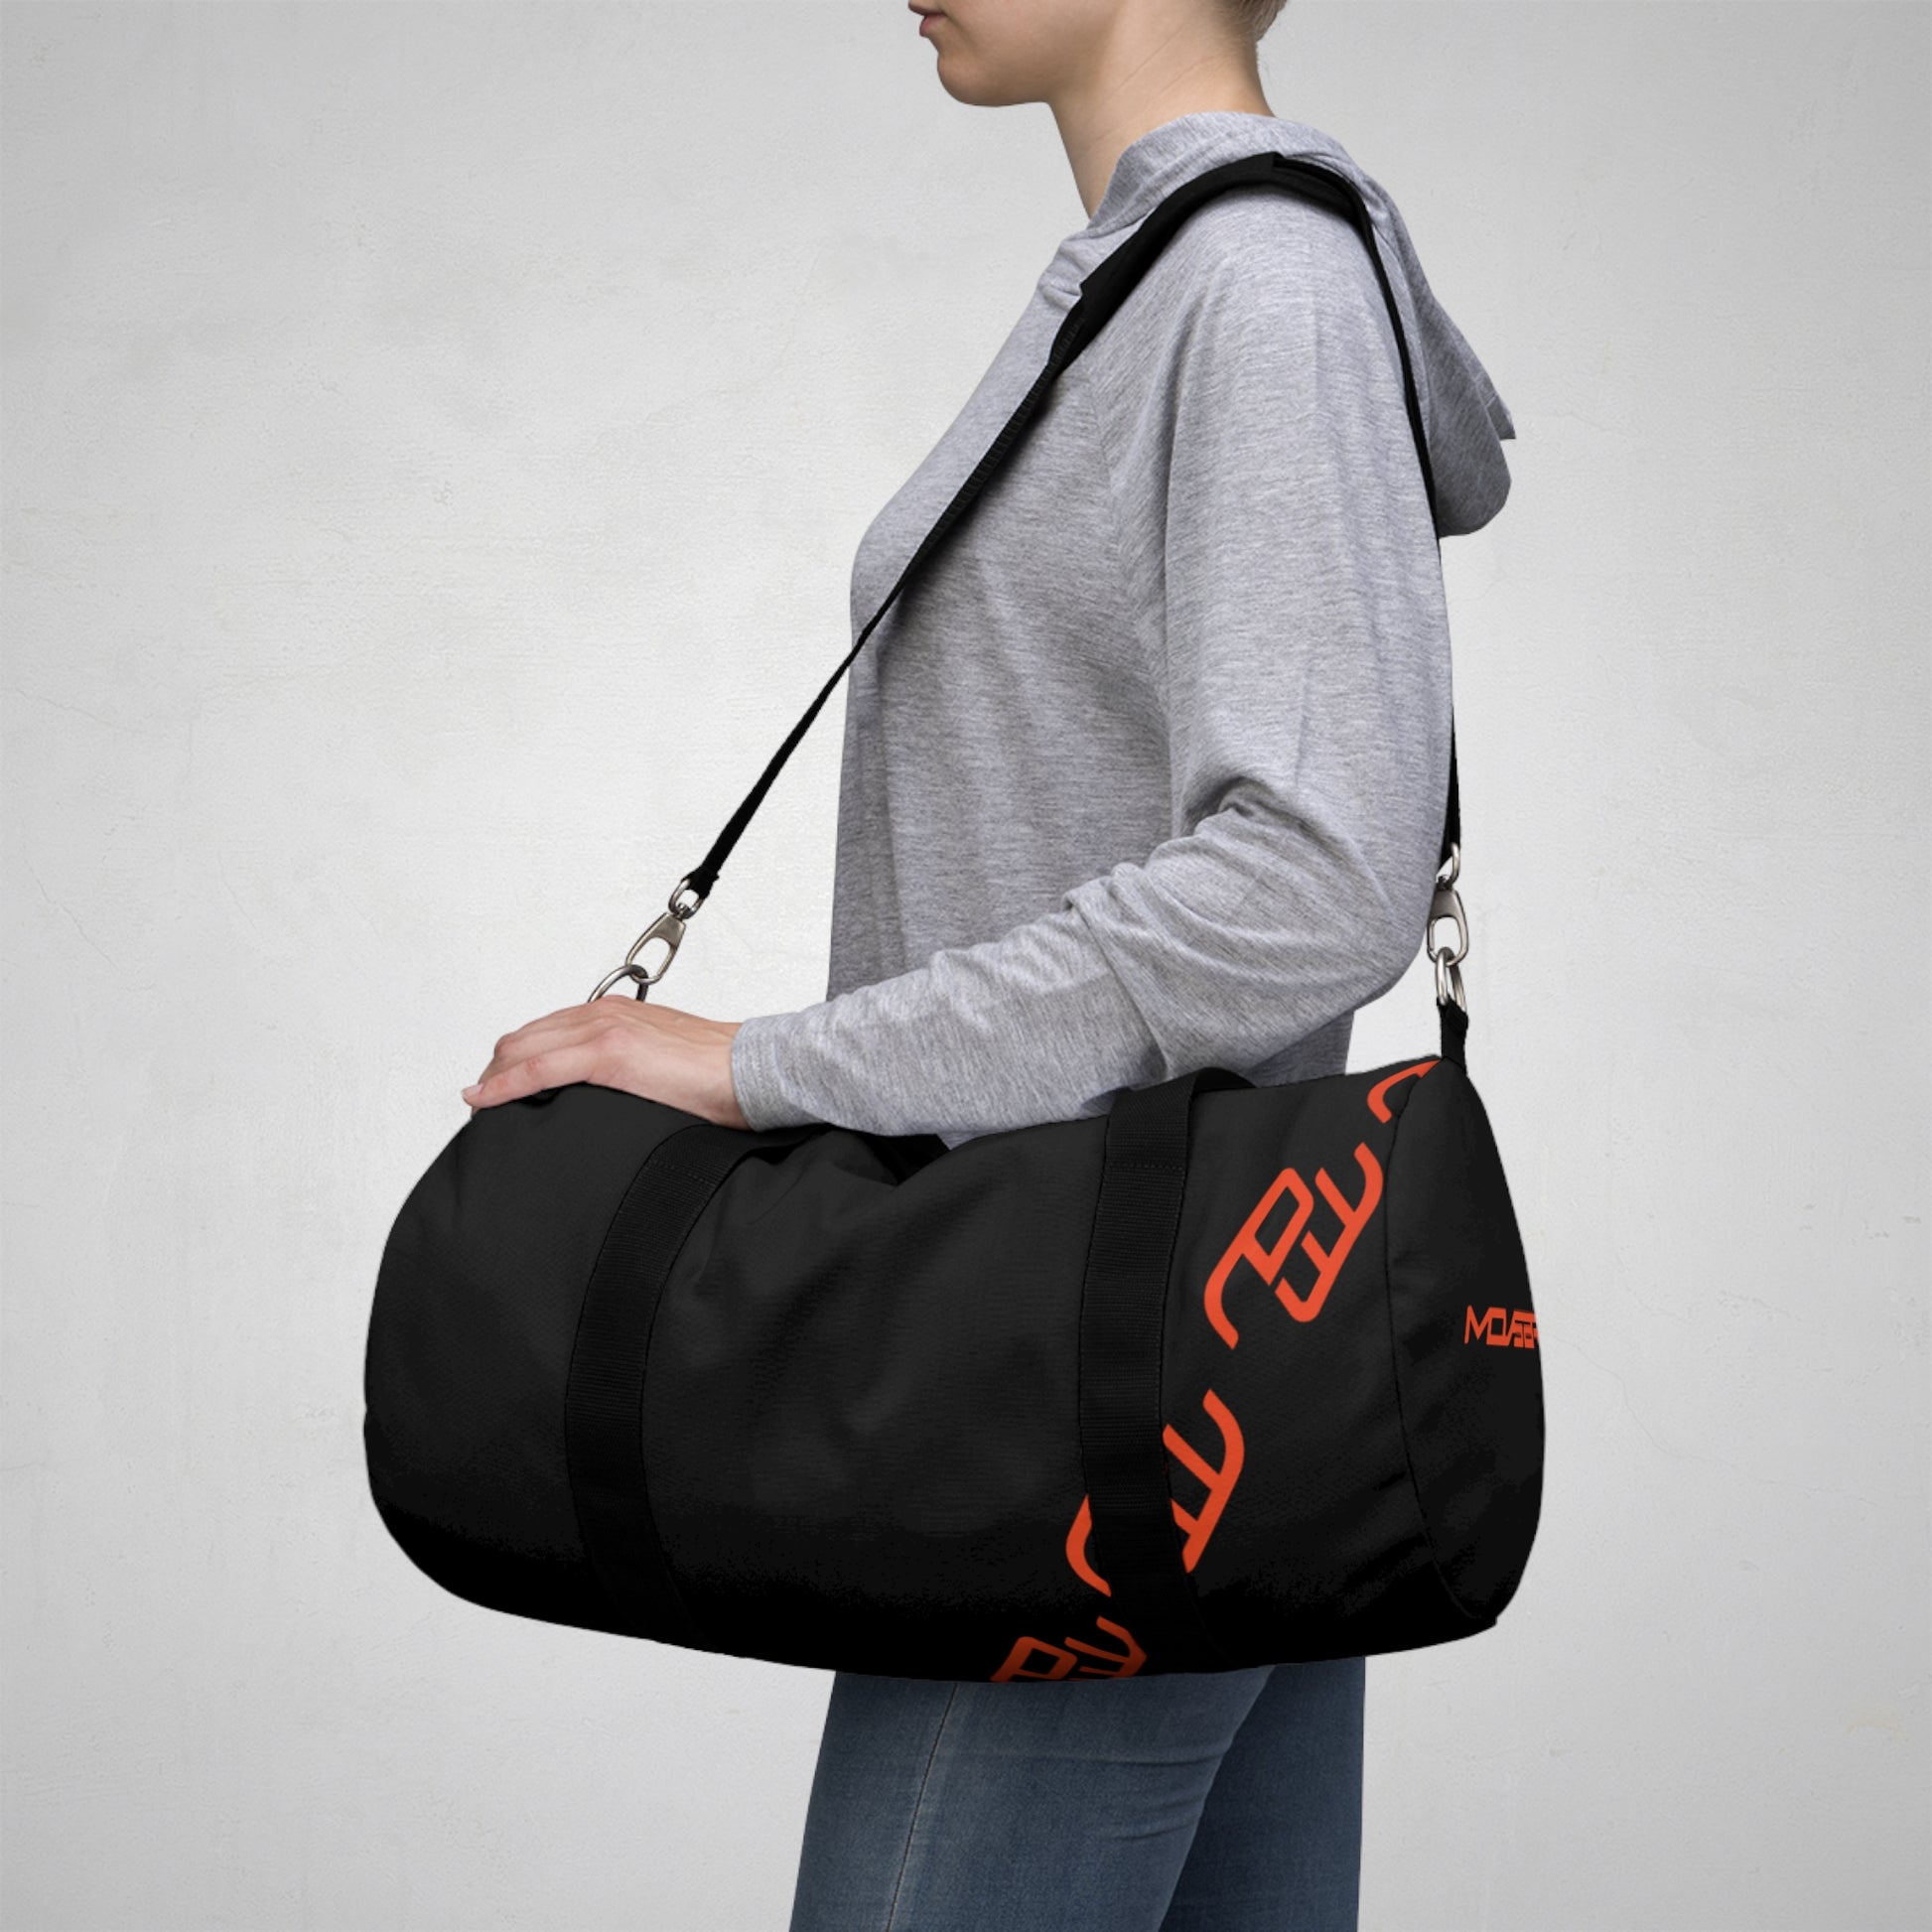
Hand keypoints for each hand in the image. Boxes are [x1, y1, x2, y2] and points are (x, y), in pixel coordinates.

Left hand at [461, 995, 749, 1128]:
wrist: (751, 1070)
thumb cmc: (720, 1074)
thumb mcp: (660, 1064)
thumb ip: (628, 1070)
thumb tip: (610, 1101)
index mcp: (614, 1014)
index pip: (543, 1033)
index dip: (512, 1062)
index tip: (498, 1089)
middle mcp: (602, 1014)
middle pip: (522, 1039)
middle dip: (494, 1072)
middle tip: (482, 1105)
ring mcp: (602, 1031)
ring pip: (520, 1051)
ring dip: (492, 1080)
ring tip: (480, 1109)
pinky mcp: (607, 1054)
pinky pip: (536, 1070)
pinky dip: (503, 1087)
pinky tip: (484, 1102)